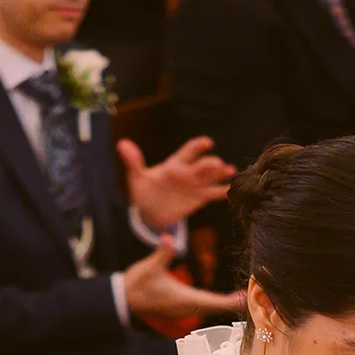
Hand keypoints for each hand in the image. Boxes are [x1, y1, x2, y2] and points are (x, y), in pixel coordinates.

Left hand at [120, 135, 234, 229]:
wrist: (150, 212)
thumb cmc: (143, 191)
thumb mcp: (137, 177)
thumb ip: (133, 162)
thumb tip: (122, 144)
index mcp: (175, 164)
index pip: (188, 151)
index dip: (198, 146)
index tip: (207, 142)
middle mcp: (188, 172)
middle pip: (202, 165)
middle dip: (211, 164)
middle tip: (219, 164)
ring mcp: (195, 185)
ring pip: (211, 177)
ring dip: (221, 174)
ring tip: (231, 171)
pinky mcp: (199, 198)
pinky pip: (213, 194)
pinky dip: (223, 192)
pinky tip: (233, 190)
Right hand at [123, 236, 242, 320]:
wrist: (125, 301)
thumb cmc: (137, 285)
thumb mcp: (149, 267)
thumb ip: (163, 253)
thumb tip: (168, 238)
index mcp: (184, 299)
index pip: (215, 302)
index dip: (233, 301)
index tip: (249, 296)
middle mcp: (188, 307)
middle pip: (219, 307)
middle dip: (238, 302)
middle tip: (258, 293)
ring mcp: (186, 309)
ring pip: (213, 308)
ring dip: (230, 304)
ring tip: (248, 295)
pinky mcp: (183, 307)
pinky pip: (206, 306)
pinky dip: (220, 302)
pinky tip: (229, 297)